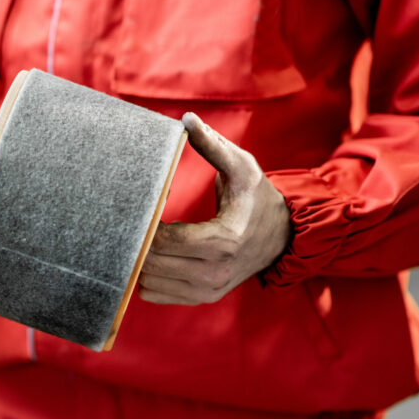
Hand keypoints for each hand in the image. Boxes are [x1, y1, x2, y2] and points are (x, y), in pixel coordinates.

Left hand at [139, 112, 291, 304]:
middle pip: (152, 262)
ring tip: (143, 234)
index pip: (166, 240)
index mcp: (224, 241)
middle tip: (136, 218)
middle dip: (137, 239)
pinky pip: (153, 293)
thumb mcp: (242, 167)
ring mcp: (206, 290)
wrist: (282, 238)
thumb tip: (186, 119)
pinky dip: (145, 274)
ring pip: (148, 281)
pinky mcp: (200, 298)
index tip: (146, 205)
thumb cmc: (258, 198)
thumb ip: (213, 145)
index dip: (146, 223)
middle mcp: (214, 273)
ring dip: (138, 257)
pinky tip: (151, 253)